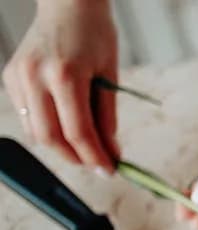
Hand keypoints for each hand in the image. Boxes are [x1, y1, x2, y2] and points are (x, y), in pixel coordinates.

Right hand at [2, 0, 118, 171]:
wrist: (68, 4)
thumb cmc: (94, 33)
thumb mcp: (110, 73)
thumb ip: (107, 116)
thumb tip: (111, 151)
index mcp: (65, 75)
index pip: (78, 132)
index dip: (95, 157)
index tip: (110, 170)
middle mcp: (36, 77)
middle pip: (51, 138)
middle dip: (76, 158)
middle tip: (97, 163)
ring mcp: (19, 77)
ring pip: (36, 131)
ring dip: (61, 147)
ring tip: (84, 147)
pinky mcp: (11, 76)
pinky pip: (27, 116)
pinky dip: (47, 128)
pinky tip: (65, 126)